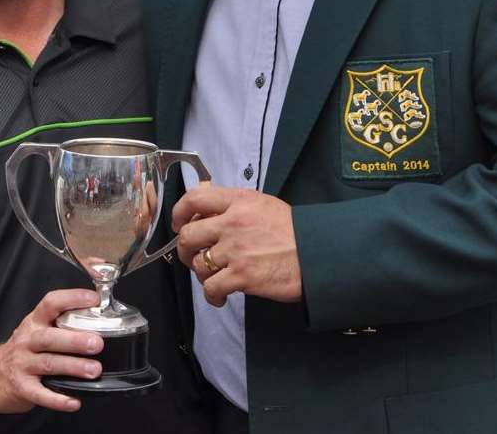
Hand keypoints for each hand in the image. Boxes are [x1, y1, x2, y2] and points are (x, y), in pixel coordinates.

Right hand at [0, 288, 102, 412]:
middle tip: (97, 343)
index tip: (93, 300)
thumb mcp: (35, 330)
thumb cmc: (22, 351)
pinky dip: (58, 399)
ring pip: (48, 364)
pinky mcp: (22, 389)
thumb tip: (98, 322)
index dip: (72, 298)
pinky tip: (74, 402)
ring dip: (73, 367)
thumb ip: (60, 324)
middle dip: (75, 340)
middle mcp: (27, 341)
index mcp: (34, 322)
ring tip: (94, 370)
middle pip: (50, 338)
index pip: (51, 303)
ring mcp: (23, 365)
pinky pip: (41, 395)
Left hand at [172, 186, 302, 306]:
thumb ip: (233, 203)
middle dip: (185, 249)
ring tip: (213, 277)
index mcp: (238, 202)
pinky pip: (211, 288)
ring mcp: (236, 250)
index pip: (195, 198)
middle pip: (189, 235)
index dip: (179, 212)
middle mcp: (233, 223)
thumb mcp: (262, 204)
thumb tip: (203, 199)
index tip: (179, 224)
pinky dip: (212, 296)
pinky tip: (220, 297)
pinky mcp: (242, 276)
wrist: (317, 253)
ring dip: (201, 273)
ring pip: (198, 264)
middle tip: (193, 256)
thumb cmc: (294, 230)